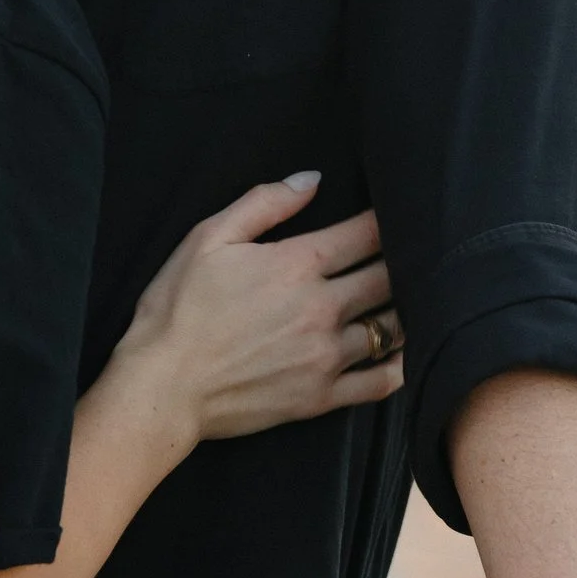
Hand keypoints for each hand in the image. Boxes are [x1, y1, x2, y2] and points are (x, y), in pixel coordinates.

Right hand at [115, 175, 403, 446]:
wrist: (162, 386)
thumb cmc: (177, 309)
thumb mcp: (207, 239)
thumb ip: (264, 203)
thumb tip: (311, 180)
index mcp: (296, 265)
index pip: (366, 233)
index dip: (387, 220)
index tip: (398, 214)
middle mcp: (321, 309)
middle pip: (389, 278)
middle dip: (404, 261)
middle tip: (413, 255)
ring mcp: (325, 356)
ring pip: (393, 328)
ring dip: (405, 310)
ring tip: (411, 300)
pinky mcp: (321, 397)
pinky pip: (381, 382)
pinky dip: (399, 365)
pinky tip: (401, 354)